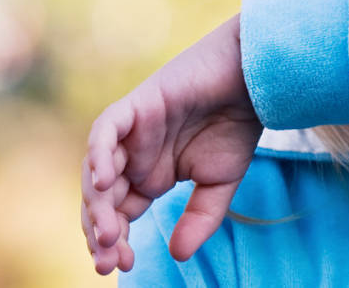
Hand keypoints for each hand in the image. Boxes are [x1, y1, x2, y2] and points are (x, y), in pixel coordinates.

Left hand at [82, 15, 262, 274]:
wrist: (252, 82)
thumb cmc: (236, 127)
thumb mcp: (219, 185)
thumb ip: (198, 219)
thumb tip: (177, 255)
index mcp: (148, 176)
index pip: (119, 214)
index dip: (116, 241)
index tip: (125, 265)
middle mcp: (133, 156)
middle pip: (101, 198)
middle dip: (100, 232)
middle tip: (109, 262)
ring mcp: (130, 131)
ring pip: (97, 170)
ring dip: (98, 204)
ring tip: (108, 234)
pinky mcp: (135, 107)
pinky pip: (105, 132)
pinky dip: (99, 155)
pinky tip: (104, 184)